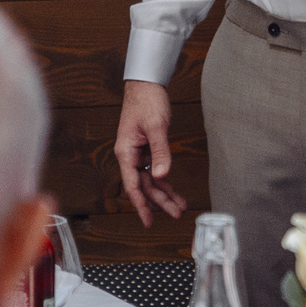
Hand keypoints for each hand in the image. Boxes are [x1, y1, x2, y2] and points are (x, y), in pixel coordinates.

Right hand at [116, 79, 185, 224]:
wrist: (145, 85)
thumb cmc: (146, 101)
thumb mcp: (156, 126)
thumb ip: (160, 152)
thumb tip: (162, 175)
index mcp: (126, 152)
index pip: (133, 185)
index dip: (141, 205)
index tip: (148, 221)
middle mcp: (130, 156)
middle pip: (144, 186)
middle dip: (160, 202)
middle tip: (176, 214)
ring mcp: (138, 154)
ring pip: (151, 180)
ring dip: (164, 193)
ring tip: (180, 207)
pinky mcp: (147, 149)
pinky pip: (155, 170)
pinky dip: (165, 181)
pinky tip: (174, 191)